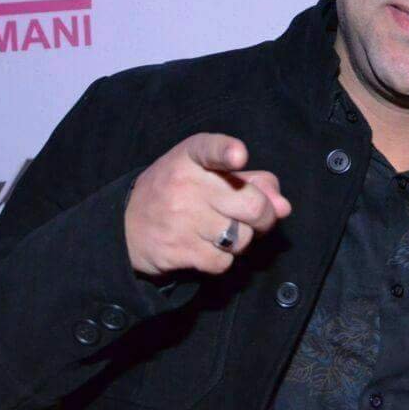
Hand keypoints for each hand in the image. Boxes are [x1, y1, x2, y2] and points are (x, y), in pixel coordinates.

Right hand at [124, 132, 290, 276]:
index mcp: (192, 156)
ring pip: (242, 237)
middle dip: (265, 216)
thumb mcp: (207, 173)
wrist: (124, 227)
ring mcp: (180, 219)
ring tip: (222, 230)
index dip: (227, 152)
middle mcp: (186, 184)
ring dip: (242, 239)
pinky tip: (206, 247)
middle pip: (252, 205)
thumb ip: (251, 180)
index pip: (211, 148)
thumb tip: (284, 206)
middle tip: (256, 217)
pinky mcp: (177, 250)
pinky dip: (223, 259)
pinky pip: (224, 261)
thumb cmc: (179, 193)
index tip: (238, 155)